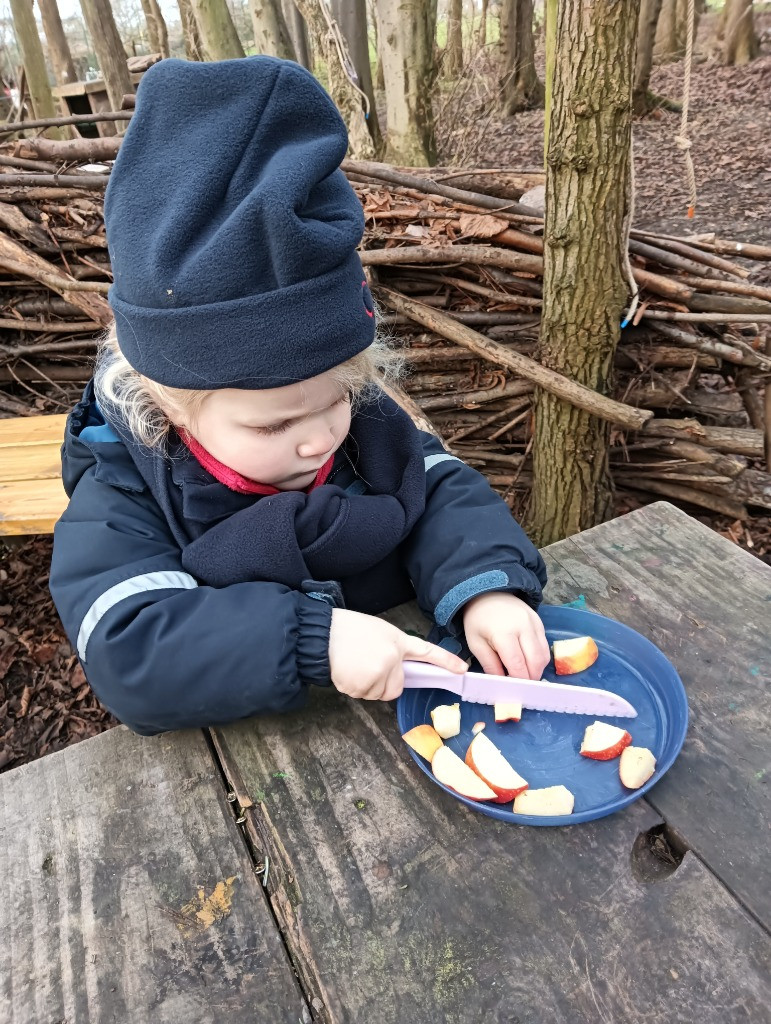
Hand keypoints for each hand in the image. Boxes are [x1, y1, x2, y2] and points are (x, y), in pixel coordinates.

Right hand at [328, 609, 466, 701]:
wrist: (322, 634)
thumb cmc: (348, 630)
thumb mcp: (379, 631)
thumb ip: (394, 651)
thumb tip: (396, 671)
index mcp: (397, 642)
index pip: (426, 652)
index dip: (445, 661)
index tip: (462, 670)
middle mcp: (391, 659)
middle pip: (397, 687)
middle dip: (385, 681)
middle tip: (368, 664)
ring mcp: (376, 674)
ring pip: (380, 694)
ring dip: (369, 685)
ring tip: (355, 664)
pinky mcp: (360, 686)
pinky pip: (364, 696)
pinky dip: (355, 687)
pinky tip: (347, 670)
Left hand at [462, 592, 549, 679]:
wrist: (488, 592)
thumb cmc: (478, 619)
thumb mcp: (475, 642)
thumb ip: (489, 664)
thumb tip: (501, 682)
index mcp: (503, 633)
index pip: (517, 664)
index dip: (518, 680)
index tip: (515, 691)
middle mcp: (523, 627)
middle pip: (535, 662)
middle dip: (530, 678)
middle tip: (522, 686)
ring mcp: (534, 623)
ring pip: (544, 655)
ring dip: (537, 669)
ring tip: (525, 675)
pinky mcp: (540, 622)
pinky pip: (545, 646)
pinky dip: (539, 658)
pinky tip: (529, 661)